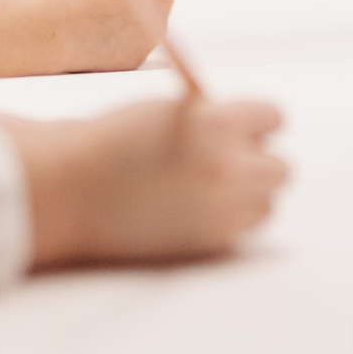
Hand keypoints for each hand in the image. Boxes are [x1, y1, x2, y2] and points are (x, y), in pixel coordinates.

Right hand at [0, 0, 173, 75]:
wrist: (47, 26)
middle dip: (140, 1)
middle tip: (111, 6)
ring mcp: (153, 30)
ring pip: (148, 26)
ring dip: (131, 25)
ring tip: (97, 25)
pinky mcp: (140, 56)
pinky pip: (135, 48)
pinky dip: (122, 47)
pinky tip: (96, 42)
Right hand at [20, 97, 287, 264]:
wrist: (71, 189)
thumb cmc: (114, 141)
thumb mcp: (170, 112)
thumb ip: (216, 118)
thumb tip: (256, 134)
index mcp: (218, 122)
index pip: (274, 117)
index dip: (257, 121)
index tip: (245, 127)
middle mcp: (228, 166)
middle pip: (281, 167)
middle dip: (257, 161)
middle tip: (228, 160)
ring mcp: (222, 208)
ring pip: (268, 201)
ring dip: (248, 194)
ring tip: (209, 188)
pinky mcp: (211, 241)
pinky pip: (243, 228)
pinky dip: (229, 219)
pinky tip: (195, 209)